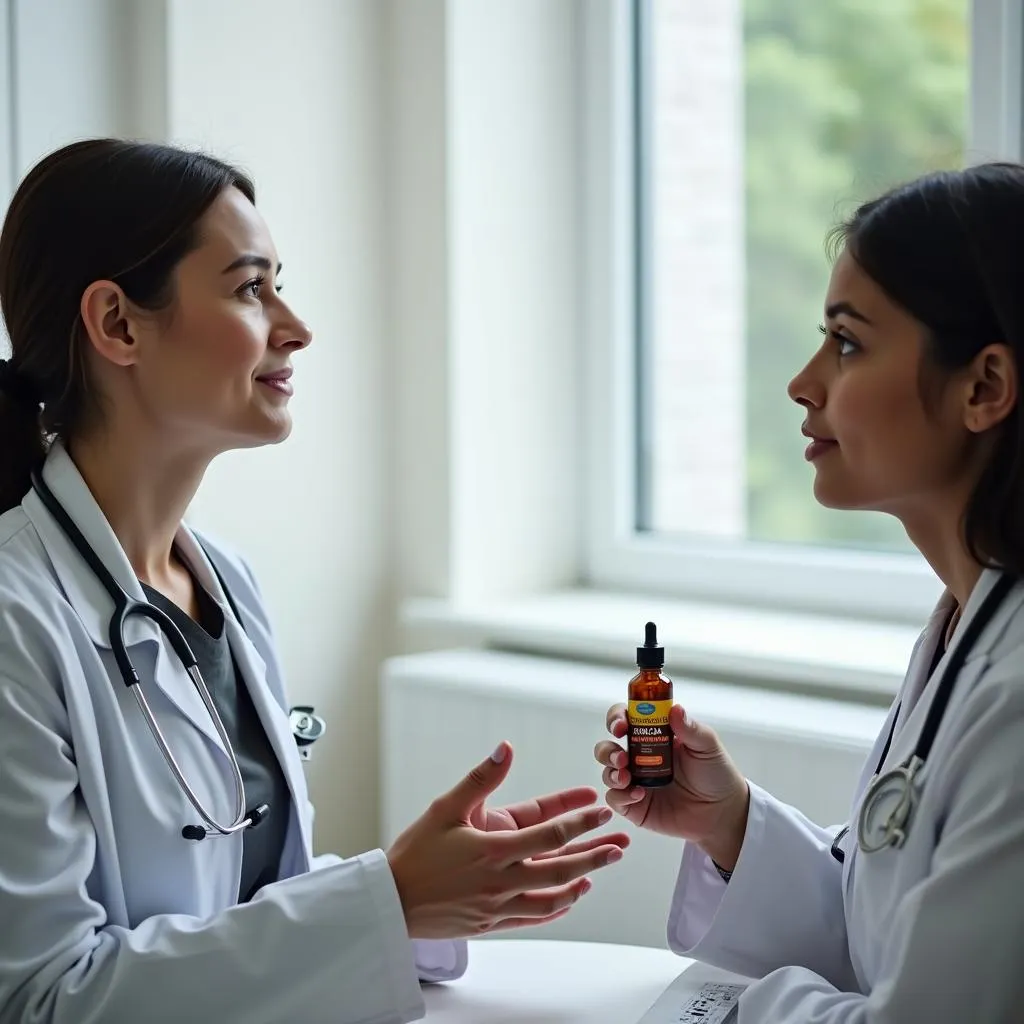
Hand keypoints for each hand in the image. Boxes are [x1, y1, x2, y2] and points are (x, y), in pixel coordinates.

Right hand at [386, 741, 629, 938]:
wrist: (391, 902)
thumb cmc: (415, 852)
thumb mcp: (446, 808)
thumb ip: (481, 779)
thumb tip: (507, 748)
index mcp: (493, 848)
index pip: (549, 833)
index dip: (578, 820)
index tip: (601, 810)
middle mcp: (502, 879)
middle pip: (561, 867)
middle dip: (594, 852)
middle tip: (620, 843)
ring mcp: (499, 905)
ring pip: (552, 895)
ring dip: (581, 881)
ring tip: (600, 868)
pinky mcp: (493, 923)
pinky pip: (534, 917)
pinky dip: (557, 907)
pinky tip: (570, 897)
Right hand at [594, 704, 748, 870]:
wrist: (723, 812)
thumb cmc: (716, 774)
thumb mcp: (707, 746)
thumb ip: (691, 728)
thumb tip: (675, 708)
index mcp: (653, 736)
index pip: (626, 720)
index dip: (616, 718)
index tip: (621, 725)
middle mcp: (640, 757)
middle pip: (608, 746)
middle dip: (607, 750)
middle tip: (622, 757)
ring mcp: (636, 781)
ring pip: (607, 772)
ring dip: (611, 772)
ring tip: (626, 777)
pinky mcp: (635, 806)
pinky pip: (615, 799)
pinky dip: (620, 796)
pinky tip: (638, 795)